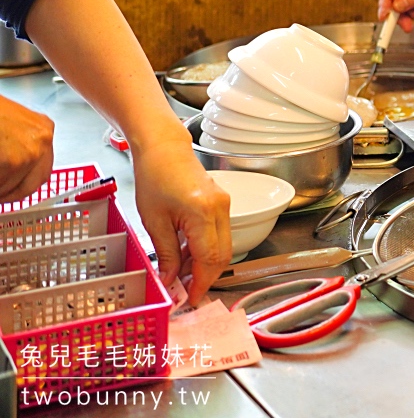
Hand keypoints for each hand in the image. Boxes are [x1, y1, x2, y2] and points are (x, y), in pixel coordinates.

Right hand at [0, 95, 54, 201]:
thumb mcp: (11, 126)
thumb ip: (19, 148)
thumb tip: (14, 175)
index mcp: (43, 129)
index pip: (43, 170)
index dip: (23, 185)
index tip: (11, 192)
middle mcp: (43, 139)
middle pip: (34, 183)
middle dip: (11, 192)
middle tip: (0, 195)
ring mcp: (30, 151)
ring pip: (13, 186)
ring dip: (0, 187)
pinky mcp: (14, 161)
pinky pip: (2, 184)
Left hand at [132, 133, 230, 304]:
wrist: (164, 148)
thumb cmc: (154, 177)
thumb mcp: (153, 220)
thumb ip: (165, 253)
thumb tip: (169, 279)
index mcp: (202, 213)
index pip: (209, 259)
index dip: (200, 282)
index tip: (189, 298)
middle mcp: (220, 209)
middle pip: (222, 255)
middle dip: (205, 277)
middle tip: (186, 291)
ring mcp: (224, 205)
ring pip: (223, 246)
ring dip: (204, 263)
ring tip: (179, 273)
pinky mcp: (222, 203)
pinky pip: (219, 234)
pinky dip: (205, 248)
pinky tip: (185, 253)